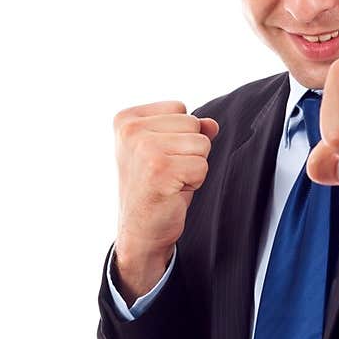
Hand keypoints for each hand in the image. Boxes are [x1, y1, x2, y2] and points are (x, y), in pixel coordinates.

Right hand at [113, 101, 219, 262]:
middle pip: (193, 123)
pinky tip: (173, 191)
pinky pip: (202, 165)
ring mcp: (144, 148)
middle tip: (167, 173)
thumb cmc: (153, 189)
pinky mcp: (160, 169)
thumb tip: (212, 124)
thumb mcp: (167, 152)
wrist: (141, 230)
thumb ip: (188, 131)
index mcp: (126, 120)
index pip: (180, 108)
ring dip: (193, 167)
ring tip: (170, 181)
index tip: (160, 158)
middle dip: (189, 152)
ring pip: (201, 143)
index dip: (180, 136)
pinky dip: (195, 182)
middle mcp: (131, 130)